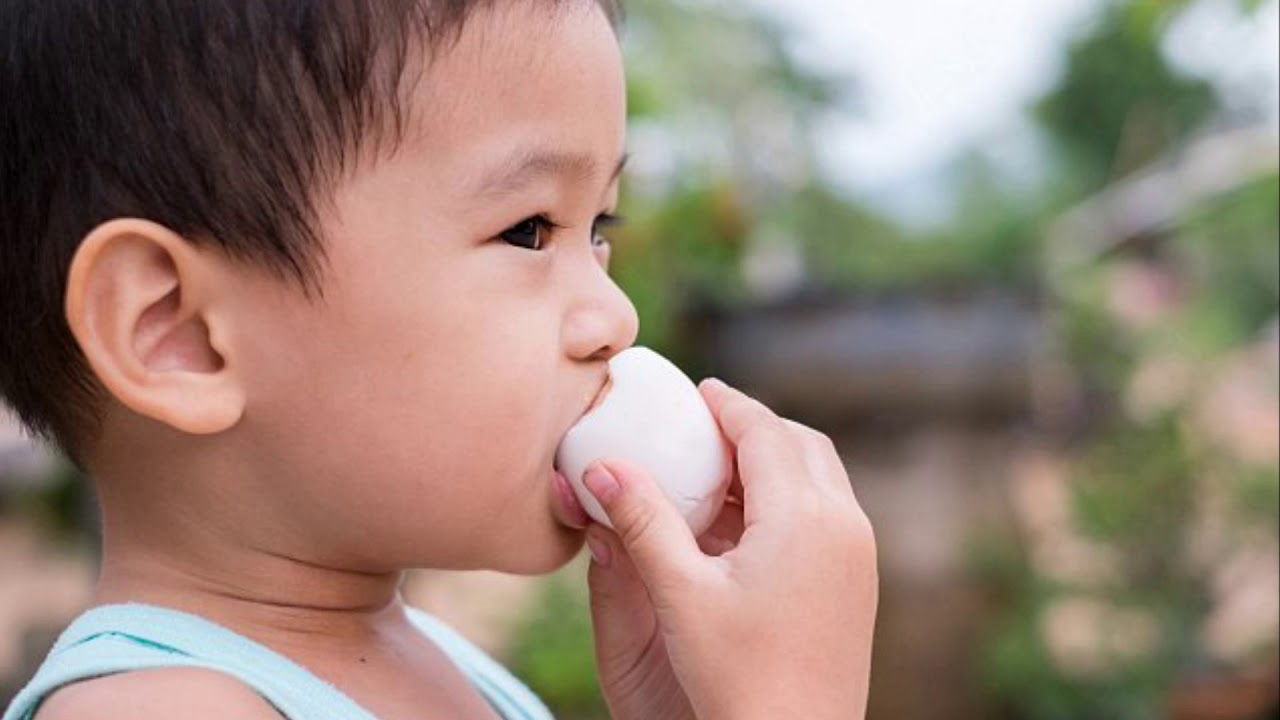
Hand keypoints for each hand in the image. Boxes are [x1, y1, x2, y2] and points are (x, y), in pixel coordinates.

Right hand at [584, 378, 877, 719]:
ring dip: (774, 460)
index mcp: (803, 517)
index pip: (765, 432)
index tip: (699, 390)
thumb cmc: (738, 679)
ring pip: (820, 475)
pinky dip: (790, 495)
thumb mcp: (680, 595)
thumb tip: (600, 465)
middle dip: (754, 426)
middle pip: (800, 443)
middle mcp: (844, 524)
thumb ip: (641, 522)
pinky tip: (746, 523)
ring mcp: (859, 554)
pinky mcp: (859, 581)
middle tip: (705, 425)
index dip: (728, 405)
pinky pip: (828, 510)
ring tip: (719, 470)